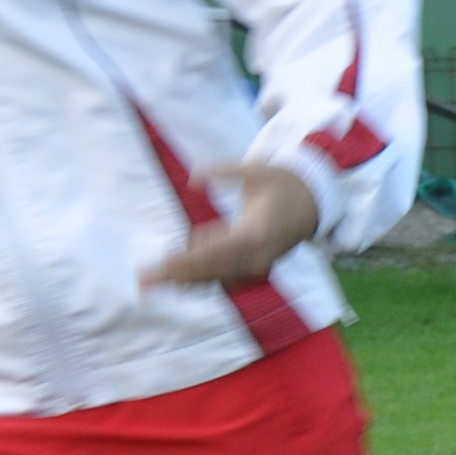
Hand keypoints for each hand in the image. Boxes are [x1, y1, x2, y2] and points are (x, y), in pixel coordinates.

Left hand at [142, 161, 320, 290]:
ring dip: (180, 281)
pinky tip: (171, 278)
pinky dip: (196, 279)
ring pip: (213, 278)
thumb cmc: (282, 182)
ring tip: (149, 284)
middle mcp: (255, 255)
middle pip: (210, 271)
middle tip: (142, 279)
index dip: (189, 259)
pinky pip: (220, 277)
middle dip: (175, 275)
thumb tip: (194, 176)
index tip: (163, 262)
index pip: (217, 251)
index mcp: (257, 232)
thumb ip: (225, 171)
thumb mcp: (257, 170)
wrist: (312, 204)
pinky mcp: (250, 267)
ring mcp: (254, 265)